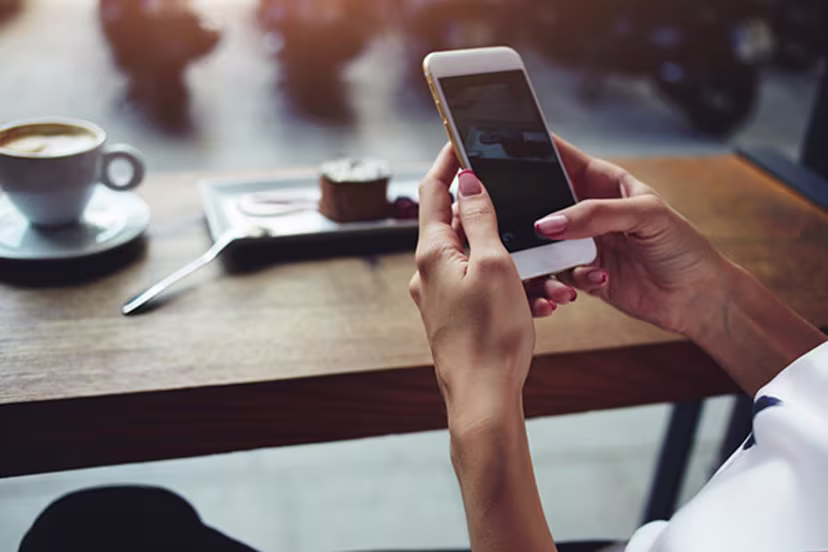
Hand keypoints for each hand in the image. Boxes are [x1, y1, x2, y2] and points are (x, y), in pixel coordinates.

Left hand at [410, 145, 562, 423]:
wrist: (484, 397)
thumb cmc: (490, 335)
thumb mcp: (494, 265)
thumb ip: (479, 220)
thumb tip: (466, 181)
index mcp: (433, 253)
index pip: (431, 192)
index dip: (446, 162)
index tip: (460, 140)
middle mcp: (430, 271)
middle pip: (456, 224)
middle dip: (492, 214)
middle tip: (519, 205)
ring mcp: (440, 295)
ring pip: (477, 258)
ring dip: (511, 257)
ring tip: (544, 274)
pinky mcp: (455, 315)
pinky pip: (482, 286)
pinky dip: (509, 283)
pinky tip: (536, 299)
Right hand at [533, 138, 729, 336]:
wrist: (696, 298)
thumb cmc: (682, 246)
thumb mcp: (645, 216)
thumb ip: (595, 215)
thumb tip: (547, 224)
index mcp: (602, 181)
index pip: (559, 156)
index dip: (532, 150)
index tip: (502, 152)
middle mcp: (586, 210)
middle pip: (540, 201)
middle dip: (528, 210)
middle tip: (520, 219)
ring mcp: (581, 242)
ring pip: (541, 242)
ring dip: (545, 255)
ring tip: (566, 262)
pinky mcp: (579, 274)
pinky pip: (554, 275)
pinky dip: (565, 281)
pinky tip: (598, 280)